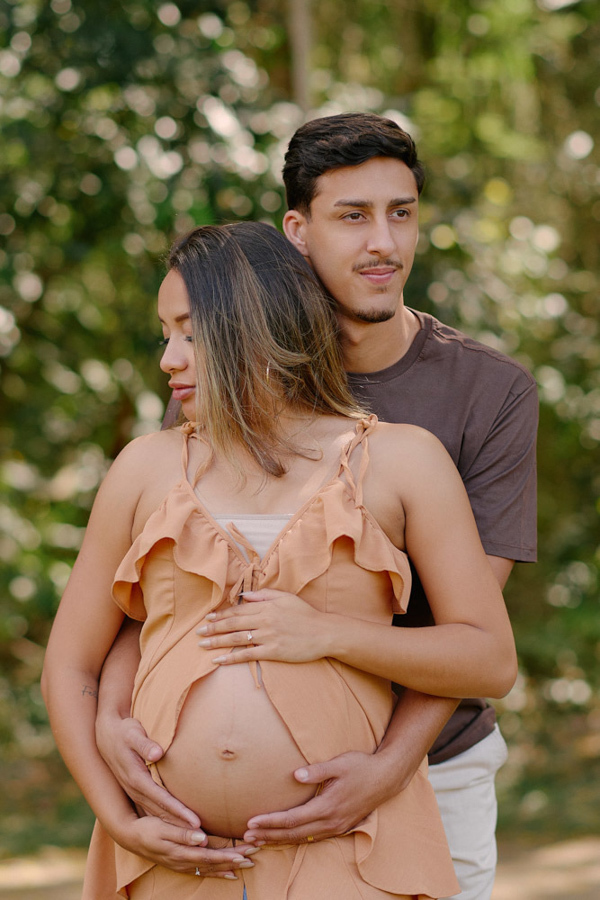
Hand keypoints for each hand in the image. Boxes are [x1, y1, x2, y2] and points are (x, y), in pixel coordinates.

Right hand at [95, 714, 200, 828]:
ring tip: (193, 836)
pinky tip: (177, 826)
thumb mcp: (133, 734)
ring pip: (156, 814)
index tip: (194, 821)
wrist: (107, 734)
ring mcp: (134, 791)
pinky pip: (152, 809)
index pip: (161, 798)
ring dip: (173, 826)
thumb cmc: (124, 731)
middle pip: (160, 811)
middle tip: (200, 836)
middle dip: (179, 825)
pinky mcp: (136, 790)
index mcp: (135, 777)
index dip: (178, 811)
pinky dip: (165, 819)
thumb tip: (158, 752)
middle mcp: (135, 788)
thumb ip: (144, 744)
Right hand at [123, 816, 259, 878]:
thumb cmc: (147, 828)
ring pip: (211, 868)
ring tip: (249, 864)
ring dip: (230, 866)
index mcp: (181, 852)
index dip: (227, 856)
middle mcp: (184, 862)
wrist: (132, 837)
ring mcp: (184, 864)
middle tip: (254, 856)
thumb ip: (182, 833)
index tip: (244, 854)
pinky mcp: (183, 863)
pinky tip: (230, 873)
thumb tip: (201, 837)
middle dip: (235, 860)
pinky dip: (219, 872)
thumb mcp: (162, 828)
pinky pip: (204, 870)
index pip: (209, 856)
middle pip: (214, 864)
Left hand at [197, 589, 328, 664]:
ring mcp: (268, 636)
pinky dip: (231, 657)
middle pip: (233, 623)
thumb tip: (245, 596)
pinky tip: (218, 660)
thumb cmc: (305, 614)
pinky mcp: (272, 652)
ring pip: (236, 638)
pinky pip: (247, 655)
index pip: (238, 610)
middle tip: (198, 632)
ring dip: (217, 642)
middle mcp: (264, 620)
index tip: (208, 618)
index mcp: (266, 606)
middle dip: (213, 628)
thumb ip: (264, 595)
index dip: (221, 614)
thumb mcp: (286, 597)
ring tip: (202, 645)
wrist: (324, 632)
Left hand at [242, 750, 401, 843]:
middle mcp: (331, 821)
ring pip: (303, 839)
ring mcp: (336, 826)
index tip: (251, 822)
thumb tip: (295, 775)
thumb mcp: (340, 763)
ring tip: (259, 841)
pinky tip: (285, 838)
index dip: (270, 822)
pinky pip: (313, 838)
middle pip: (294, 833)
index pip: (292, 819)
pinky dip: (295, 839)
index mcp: (328, 806)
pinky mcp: (340, 826)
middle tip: (246, 837)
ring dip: (279, 840)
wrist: (386, 778)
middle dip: (269, 835)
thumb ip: (317, 771)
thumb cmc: (361, 766)